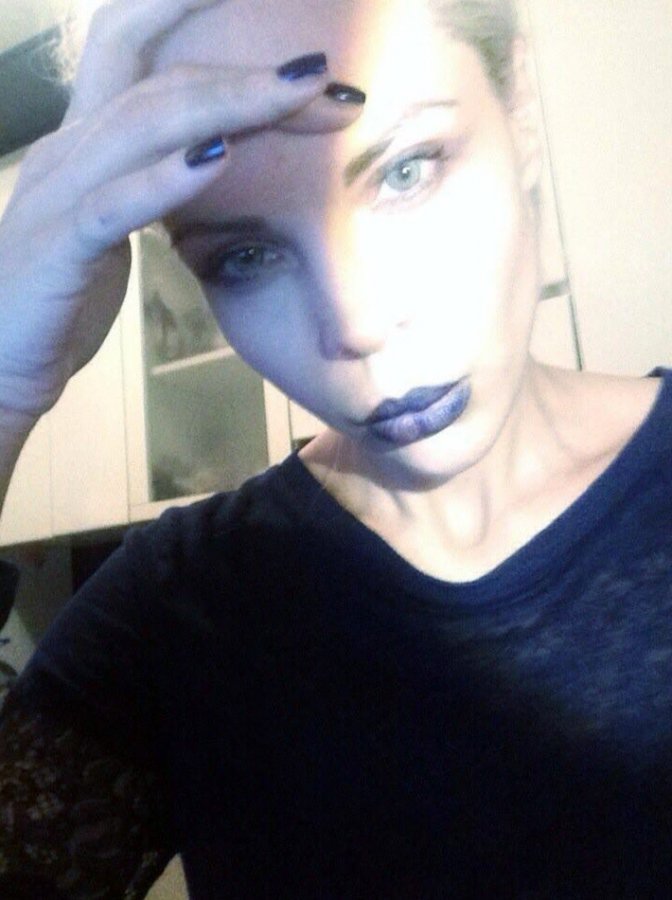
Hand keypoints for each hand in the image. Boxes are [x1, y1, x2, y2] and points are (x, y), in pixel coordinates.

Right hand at [0, 0, 361, 424]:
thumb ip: (152, 182)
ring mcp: (57, 196)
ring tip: (296, 92)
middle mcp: (68, 152)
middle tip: (321, 71)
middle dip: (246, 74)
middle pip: (161, 85)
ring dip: (227, 104)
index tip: (269, 14)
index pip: (132, 49)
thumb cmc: (62, 295)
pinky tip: (217, 159)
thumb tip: (213, 154)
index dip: (183, 11)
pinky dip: (166, 179)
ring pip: (142, 127)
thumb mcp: (112, 223)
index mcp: (84, 142)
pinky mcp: (56, 250)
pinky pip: (112, 206)